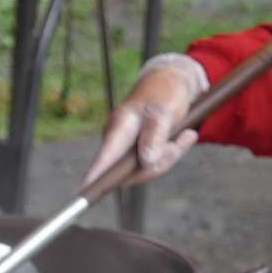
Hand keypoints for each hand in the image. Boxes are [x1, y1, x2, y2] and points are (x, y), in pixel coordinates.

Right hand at [86, 55, 209, 190]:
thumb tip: (147, 162)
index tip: (83, 191)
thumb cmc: (164, 92)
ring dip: (171, 155)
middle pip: (132, 171)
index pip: (104, 158)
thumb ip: (154, 137)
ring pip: (146, 168)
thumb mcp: (163, 112)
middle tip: (186, 138)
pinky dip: (171, 153)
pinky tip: (185, 136)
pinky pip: (153, 163)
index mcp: (119, 128)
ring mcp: (126, 147)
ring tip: (188, 134)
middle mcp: (118, 141)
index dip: (95, 176)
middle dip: (162, 162)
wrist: (170, 81)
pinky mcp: (137, 150)